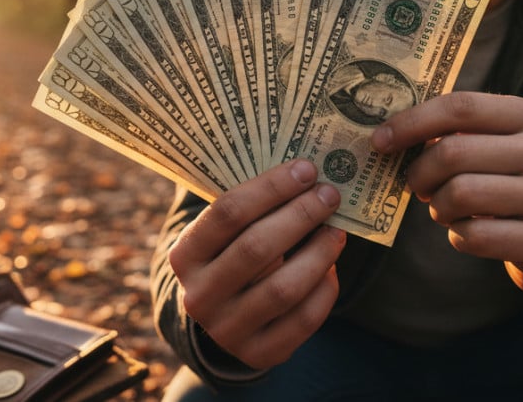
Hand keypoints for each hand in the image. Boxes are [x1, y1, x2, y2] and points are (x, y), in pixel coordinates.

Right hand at [167, 159, 346, 369]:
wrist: (223, 316)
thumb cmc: (231, 255)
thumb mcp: (225, 232)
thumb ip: (252, 204)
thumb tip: (306, 170)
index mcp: (184, 255)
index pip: (228, 213)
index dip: (271, 188)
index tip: (307, 169)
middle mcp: (198, 296)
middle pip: (256, 248)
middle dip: (300, 216)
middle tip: (330, 194)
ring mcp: (227, 330)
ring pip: (283, 289)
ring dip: (318, 253)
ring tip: (337, 230)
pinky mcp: (259, 354)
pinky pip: (303, 320)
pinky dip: (324, 289)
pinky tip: (331, 267)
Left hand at [371, 92, 522, 298]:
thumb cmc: (517, 183)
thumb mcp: (501, 146)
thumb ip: (459, 131)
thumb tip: (390, 132)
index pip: (461, 107)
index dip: (412, 122)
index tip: (380, 140)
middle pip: (454, 152)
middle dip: (420, 173)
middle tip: (418, 186)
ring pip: (460, 194)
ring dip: (438, 207)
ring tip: (445, 210)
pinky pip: (473, 236)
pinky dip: (457, 236)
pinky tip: (467, 233)